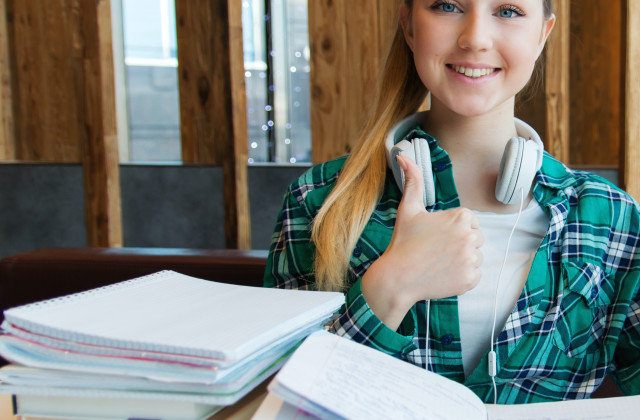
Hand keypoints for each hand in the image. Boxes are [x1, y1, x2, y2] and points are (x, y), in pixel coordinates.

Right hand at [361, 155, 483, 328]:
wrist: (397, 278)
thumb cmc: (403, 242)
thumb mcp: (408, 209)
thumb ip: (413, 181)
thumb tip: (402, 156)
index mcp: (460, 216)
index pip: (471, 223)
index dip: (453, 230)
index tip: (436, 237)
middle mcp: (470, 236)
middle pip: (476, 239)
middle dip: (459, 245)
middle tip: (436, 251)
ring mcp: (471, 259)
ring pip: (476, 257)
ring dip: (461, 261)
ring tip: (439, 263)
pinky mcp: (470, 279)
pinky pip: (475, 275)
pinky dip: (462, 277)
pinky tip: (443, 274)